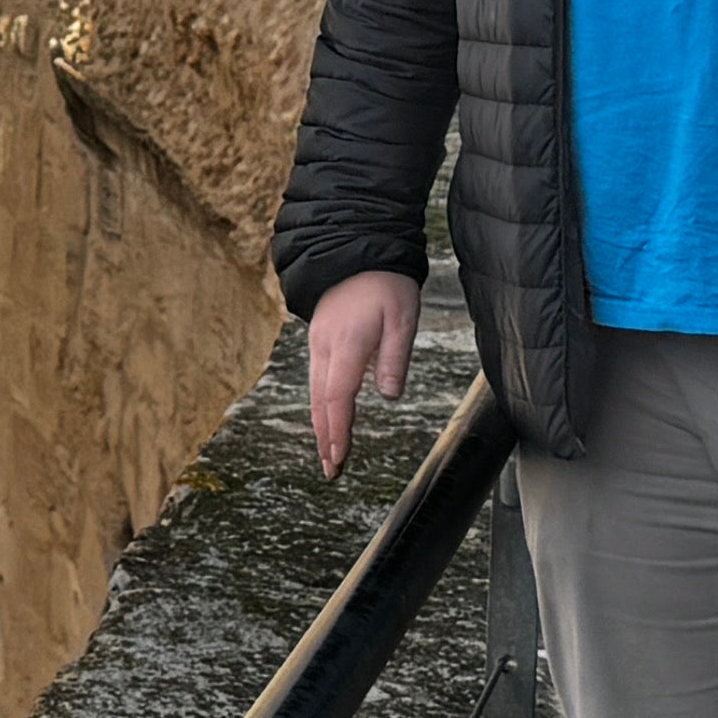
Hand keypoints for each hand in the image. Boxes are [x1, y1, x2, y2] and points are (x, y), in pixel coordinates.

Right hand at [305, 270, 422, 475]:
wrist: (355, 246)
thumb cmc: (385, 282)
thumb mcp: (402, 318)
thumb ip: (394, 358)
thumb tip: (388, 396)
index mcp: (346, 344)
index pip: (338, 397)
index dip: (338, 430)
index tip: (340, 458)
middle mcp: (325, 347)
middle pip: (320, 402)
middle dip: (326, 438)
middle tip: (331, 471)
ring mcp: (318, 342)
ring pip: (315, 392)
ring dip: (321, 425)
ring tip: (328, 454)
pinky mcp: (320, 338)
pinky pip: (316, 379)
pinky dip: (320, 405)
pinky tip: (327, 417)